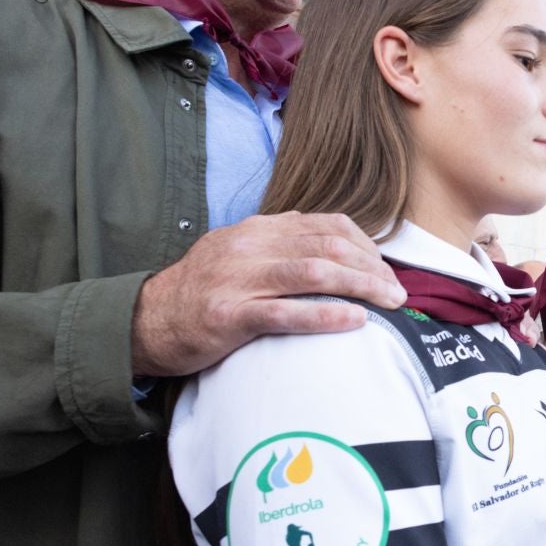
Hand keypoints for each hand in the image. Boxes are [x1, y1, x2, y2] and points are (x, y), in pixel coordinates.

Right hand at [131, 212, 406, 376]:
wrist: (147, 320)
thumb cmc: (204, 292)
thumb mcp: (241, 255)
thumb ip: (283, 248)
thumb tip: (339, 252)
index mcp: (258, 228)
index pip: (327, 225)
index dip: (366, 246)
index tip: (387, 270)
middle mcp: (250, 246)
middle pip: (327, 246)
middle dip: (371, 268)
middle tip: (399, 292)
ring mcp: (238, 280)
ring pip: (313, 272)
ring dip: (360, 286)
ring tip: (390, 302)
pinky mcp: (228, 316)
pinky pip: (285, 313)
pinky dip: (325, 315)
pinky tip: (354, 320)